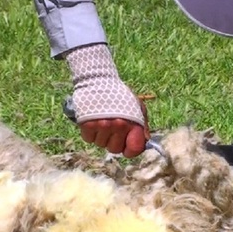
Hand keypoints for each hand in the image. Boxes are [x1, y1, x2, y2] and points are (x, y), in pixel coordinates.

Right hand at [65, 43, 148, 157]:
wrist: (98, 80)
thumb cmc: (120, 96)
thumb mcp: (136, 107)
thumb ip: (143, 126)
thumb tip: (145, 142)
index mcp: (133, 122)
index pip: (134, 149)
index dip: (130, 150)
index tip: (126, 146)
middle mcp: (118, 125)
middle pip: (115, 149)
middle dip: (114, 141)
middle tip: (112, 128)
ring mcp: (102, 125)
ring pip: (101, 145)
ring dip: (101, 136)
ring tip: (103, 121)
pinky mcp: (87, 124)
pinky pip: (89, 139)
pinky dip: (90, 133)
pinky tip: (93, 121)